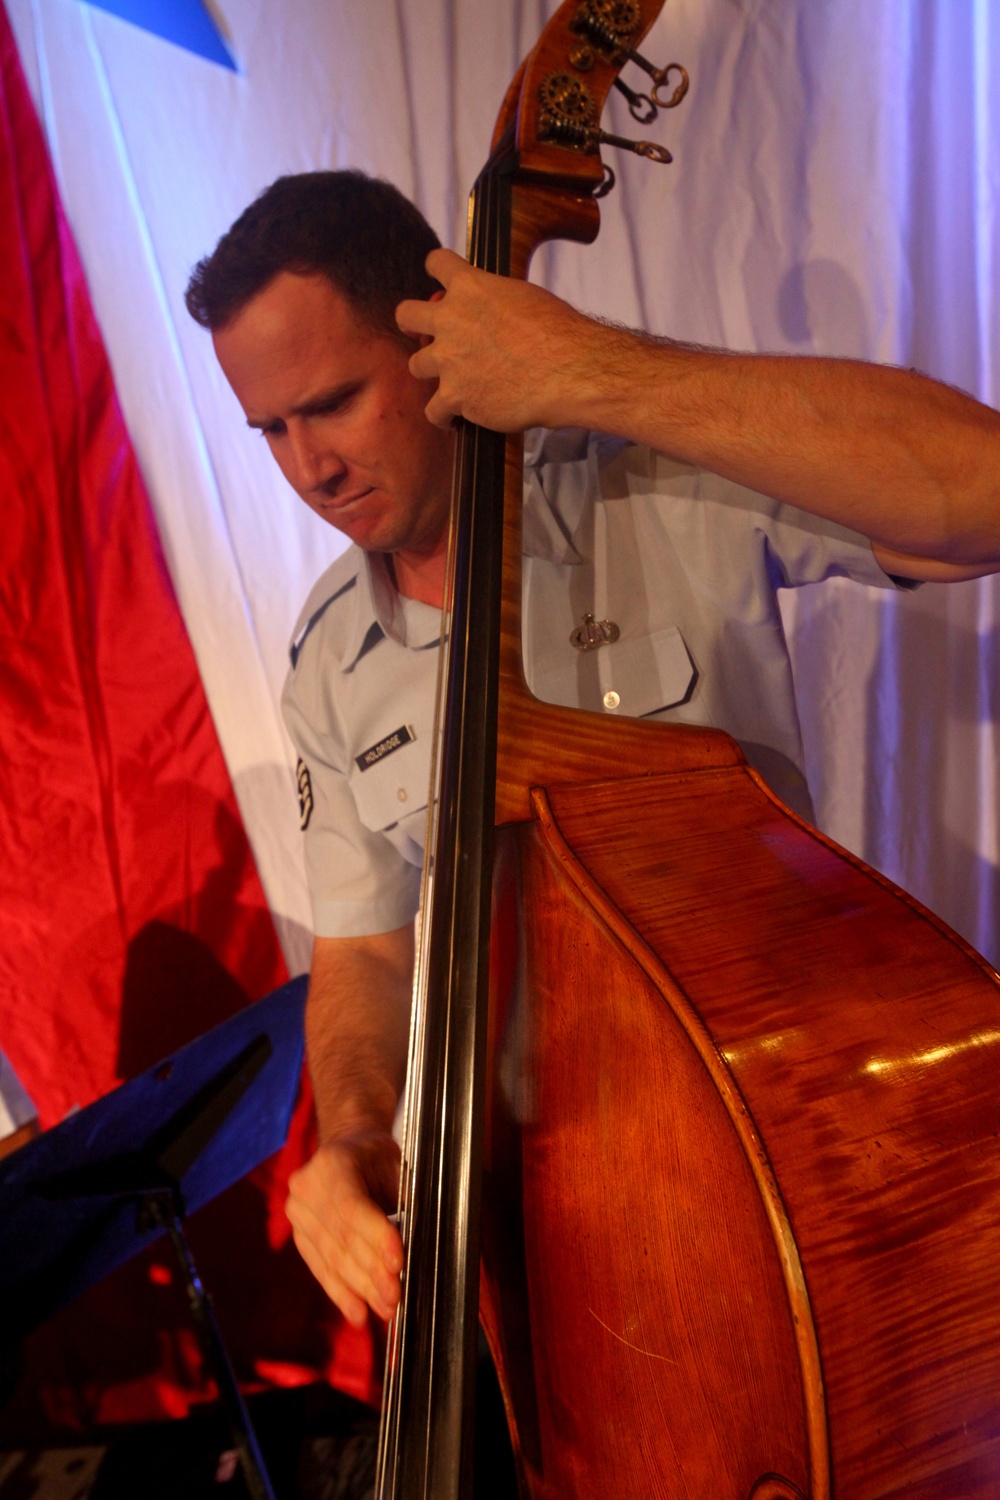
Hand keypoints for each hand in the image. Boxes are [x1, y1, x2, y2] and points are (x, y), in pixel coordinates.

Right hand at [286, 1131, 402, 1326]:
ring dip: (360, 1288)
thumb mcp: (396, 1165)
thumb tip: (419, 1240)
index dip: (376, 1237)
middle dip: (371, 1273)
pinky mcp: (299, 1236)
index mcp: (334, 1163)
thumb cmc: (378, 1158)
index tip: (398, 1263)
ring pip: (332, 1258)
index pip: (353, 1207)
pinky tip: (358, 1313)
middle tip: (395, 1299)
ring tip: (385, 1309)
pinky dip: (341, 1292)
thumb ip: (404, 1198)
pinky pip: (320, 1267)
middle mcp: (307, 1188)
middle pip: (342, 1238)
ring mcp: (298, 1213)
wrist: (346, 1147)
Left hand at [396, 247, 603, 431]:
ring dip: (432, 372)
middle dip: (412, 323)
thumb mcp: (525, 297)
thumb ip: (497, 301)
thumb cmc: (559, 333)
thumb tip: (493, 314)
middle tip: (420, 332)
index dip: (438, 268)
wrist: (567, 370)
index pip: (438, 263)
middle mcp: (450, 320)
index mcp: (470, 287)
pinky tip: (453, 419)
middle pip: (406, 315)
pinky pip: (433, 411)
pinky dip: (444, 416)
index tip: (438, 277)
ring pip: (416, 365)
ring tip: (450, 382)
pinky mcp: (455, 397)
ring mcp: (448, 361)